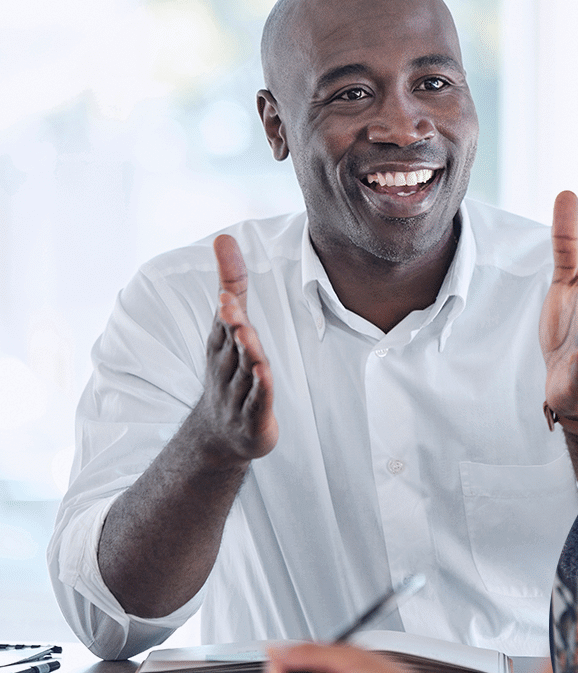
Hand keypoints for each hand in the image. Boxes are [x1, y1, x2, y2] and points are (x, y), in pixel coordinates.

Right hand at [194, 235, 277, 462]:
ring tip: (246, 333)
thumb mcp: (230, 326)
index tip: (225, 292)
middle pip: (231, 343)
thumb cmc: (229, 371)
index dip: (226, 308)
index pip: (223, 323)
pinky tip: (263, 374)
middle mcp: (226, 367)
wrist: (220, 435)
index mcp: (221, 345)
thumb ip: (232, 283)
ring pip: (244, 369)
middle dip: (230, 324)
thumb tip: (223, 237)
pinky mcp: (253, 416)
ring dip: (246, 351)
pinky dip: (259, 387)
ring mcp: (238, 393)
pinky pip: (257, 399)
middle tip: (229, 305)